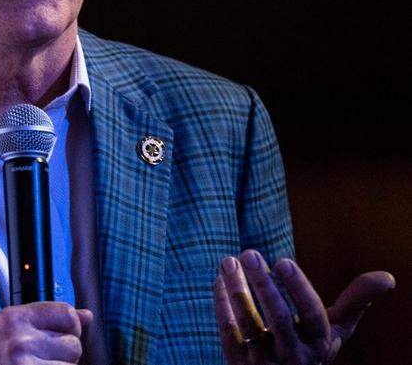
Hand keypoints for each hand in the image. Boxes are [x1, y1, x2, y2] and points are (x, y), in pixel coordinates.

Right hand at [0, 302, 92, 364]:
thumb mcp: (9, 330)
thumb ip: (46, 321)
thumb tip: (86, 316)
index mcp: (15, 318)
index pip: (67, 313)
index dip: (71, 328)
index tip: (61, 337)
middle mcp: (21, 338)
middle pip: (73, 344)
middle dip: (64, 357)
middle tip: (41, 361)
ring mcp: (26, 363)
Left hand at [212, 249, 394, 364]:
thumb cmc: (312, 345)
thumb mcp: (336, 329)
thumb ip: (356, 301)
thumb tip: (389, 277)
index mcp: (320, 343)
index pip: (312, 314)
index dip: (298, 288)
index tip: (283, 260)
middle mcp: (294, 355)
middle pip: (278, 318)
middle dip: (263, 285)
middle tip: (249, 253)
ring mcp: (264, 361)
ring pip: (248, 323)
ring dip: (236, 289)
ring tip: (228, 260)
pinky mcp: (238, 362)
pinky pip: (228, 331)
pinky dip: (221, 305)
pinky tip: (219, 280)